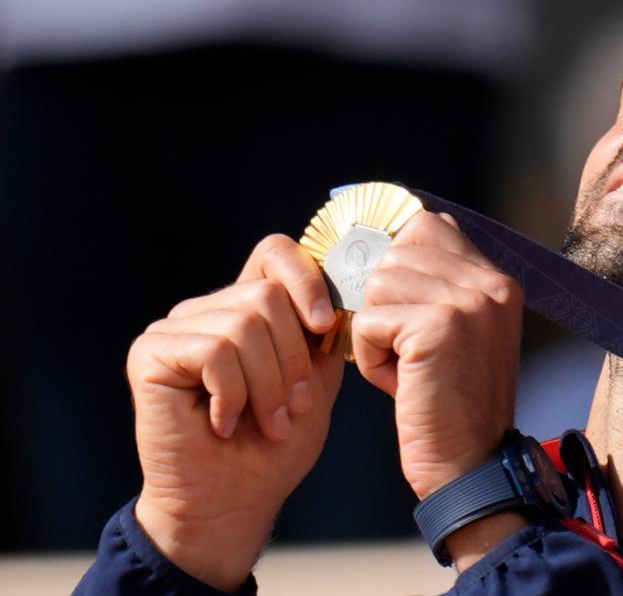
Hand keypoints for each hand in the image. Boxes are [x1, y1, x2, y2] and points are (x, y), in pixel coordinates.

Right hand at [127, 234, 342, 590]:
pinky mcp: (149, 353)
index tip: (325, 326)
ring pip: (244, 325)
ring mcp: (175, 328)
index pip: (276, 253)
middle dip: (293, 360)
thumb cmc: (275, 447)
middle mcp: (208, 310)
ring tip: (265, 422)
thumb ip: (322, 334)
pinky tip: (223, 422)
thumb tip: (341, 293)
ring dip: (267, 385)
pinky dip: (233, 394)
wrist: (234, 501)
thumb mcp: (316, 381)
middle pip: (268, 295)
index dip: (307, 279)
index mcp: (248, 308)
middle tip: (292, 409)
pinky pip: (213, 351)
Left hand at [353, 212, 522, 500]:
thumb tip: (388, 238)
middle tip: (404, 349)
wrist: (470, 465)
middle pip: (394, 253)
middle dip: (382, 302)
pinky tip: (399, 383)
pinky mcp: (440, 326)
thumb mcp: (458, 334)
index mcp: (498, 281)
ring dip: (375, 330)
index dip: (396, 259)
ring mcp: (470, 302)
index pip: (428, 225)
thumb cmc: (450, 404)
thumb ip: (438, 286)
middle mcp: (491, 283)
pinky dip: (370, 357)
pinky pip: (369, 320)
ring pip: (377, 284)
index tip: (396, 303)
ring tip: (404, 367)